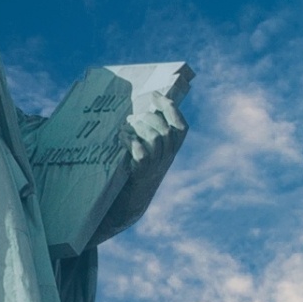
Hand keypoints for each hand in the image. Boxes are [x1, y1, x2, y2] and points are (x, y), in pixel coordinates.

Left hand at [95, 95, 187, 240]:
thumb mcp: (148, 154)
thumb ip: (149, 136)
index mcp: (171, 151)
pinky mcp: (141, 174)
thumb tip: (142, 110)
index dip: (170, 108)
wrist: (128, 206)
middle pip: (168, 130)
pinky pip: (141, 153)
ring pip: (157, 139)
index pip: (181, 127)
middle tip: (133, 117)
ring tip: (125, 127)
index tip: (155, 95)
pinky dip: (131, 141)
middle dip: (150, 117)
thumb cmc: (134, 174)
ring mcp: (155, 167)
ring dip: (140, 127)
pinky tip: (121, 138)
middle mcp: (167, 159)